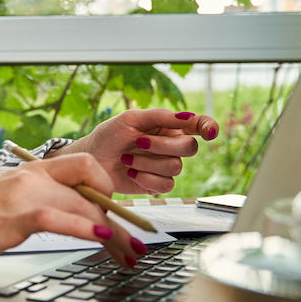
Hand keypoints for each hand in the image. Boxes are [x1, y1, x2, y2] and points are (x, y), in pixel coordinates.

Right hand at [0, 153, 142, 266]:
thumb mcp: (8, 201)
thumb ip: (39, 203)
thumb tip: (70, 218)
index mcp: (33, 171)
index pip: (86, 167)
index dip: (110, 190)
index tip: (123, 218)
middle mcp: (33, 176)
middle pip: (93, 189)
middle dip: (122, 219)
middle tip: (137, 245)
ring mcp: (24, 193)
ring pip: (83, 204)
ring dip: (114, 232)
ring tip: (129, 253)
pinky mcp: (14, 215)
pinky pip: (58, 217)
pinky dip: (85, 227)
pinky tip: (102, 239)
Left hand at [50, 109, 218, 194]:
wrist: (91, 160)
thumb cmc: (109, 136)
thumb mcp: (131, 118)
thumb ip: (159, 116)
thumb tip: (187, 117)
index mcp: (168, 126)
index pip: (198, 125)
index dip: (208, 127)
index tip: (209, 131)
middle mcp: (171, 146)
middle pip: (189, 148)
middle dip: (162, 145)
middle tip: (138, 142)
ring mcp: (165, 166)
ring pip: (176, 167)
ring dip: (148, 162)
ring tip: (127, 157)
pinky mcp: (157, 184)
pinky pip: (166, 184)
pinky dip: (145, 178)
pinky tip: (131, 172)